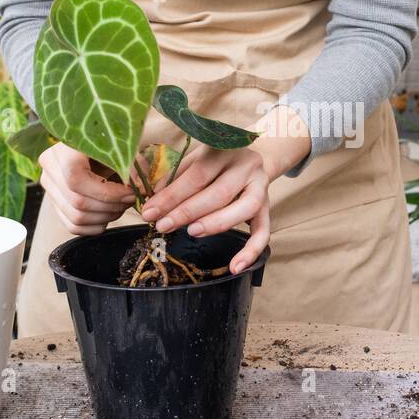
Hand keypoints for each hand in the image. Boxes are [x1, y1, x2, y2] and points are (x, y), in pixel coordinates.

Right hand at [38, 142, 136, 234]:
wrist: (96, 146)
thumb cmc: (111, 145)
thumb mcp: (124, 149)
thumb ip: (134, 167)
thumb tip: (140, 189)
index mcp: (64, 149)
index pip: (76, 179)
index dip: (107, 193)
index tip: (130, 193)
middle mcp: (50, 168)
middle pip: (78, 202)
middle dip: (111, 207)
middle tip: (131, 200)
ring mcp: (49, 187)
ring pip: (76, 217)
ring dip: (106, 217)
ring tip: (122, 205)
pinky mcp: (54, 203)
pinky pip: (73, 226)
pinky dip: (96, 226)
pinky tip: (109, 213)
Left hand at [139, 105, 309, 274]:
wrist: (254, 159)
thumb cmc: (215, 162)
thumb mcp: (194, 160)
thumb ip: (174, 177)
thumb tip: (151, 200)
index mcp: (225, 150)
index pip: (197, 175)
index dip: (172, 195)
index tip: (150, 212)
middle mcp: (247, 166)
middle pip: (219, 193)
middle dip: (187, 212)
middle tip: (163, 226)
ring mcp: (261, 187)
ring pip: (243, 209)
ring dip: (215, 224)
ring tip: (191, 233)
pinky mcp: (268, 208)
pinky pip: (264, 232)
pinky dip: (251, 252)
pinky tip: (235, 267)